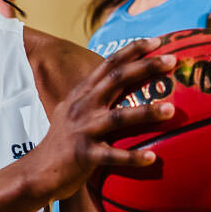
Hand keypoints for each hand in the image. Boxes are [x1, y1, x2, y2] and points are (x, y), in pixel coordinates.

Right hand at [32, 38, 177, 201]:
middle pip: (116, 80)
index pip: (108, 64)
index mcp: (83, 94)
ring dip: (146, 112)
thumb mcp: (74, 111)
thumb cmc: (64, 142)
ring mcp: (83, 130)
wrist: (38, 171)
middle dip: (145, 67)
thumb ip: (94, 96)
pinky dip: (132, 157)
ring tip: (171, 109)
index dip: (133, 50)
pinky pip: (112, 155)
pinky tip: (152, 158)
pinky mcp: (84, 155)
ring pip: (118, 117)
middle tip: (172, 61)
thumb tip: (122, 84)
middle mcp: (83, 107)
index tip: (157, 41)